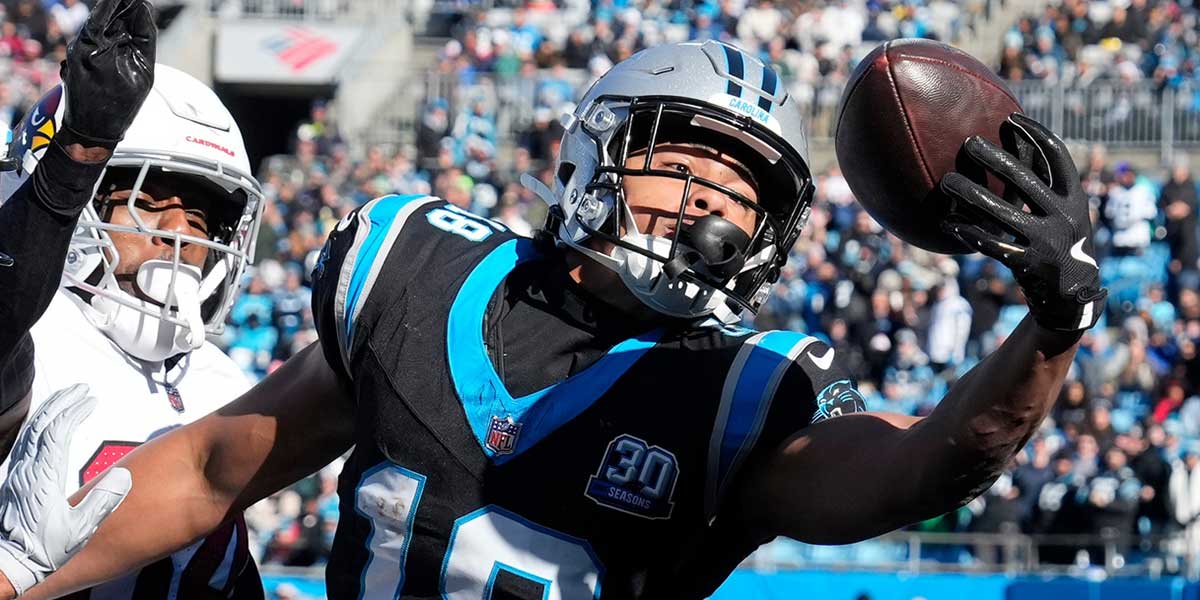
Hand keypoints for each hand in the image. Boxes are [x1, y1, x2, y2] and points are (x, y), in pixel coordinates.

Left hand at [0, 384, 130, 594]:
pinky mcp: (14, 478)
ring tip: (67, 398)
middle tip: (81, 388)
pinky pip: (25, 441)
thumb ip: (103, 502)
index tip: (91, 400)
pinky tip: (48, 423)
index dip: (74, 411)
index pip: (57, 432)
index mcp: (42, 478)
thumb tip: (124, 475)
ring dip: (49, 410)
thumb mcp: (80, 530)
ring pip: (30, 430)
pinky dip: (38, 425)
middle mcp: (26, 470)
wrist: (8, 563)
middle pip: (41, 424)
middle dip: (61, 401)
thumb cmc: (42, 550)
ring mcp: (17, 473)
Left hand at [58, 0, 155, 149]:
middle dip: (122, 5)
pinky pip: (95, 35)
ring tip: (133, 10)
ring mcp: (77, 48)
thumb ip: (144, 38)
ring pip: (101, 23)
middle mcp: (83, 43)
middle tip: (136, 2)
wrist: (91, 129)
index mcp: (99, 46)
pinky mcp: (75, 54)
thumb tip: (144, 10)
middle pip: (107, 14)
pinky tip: (120, 30)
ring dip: (116, 17)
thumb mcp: (144, 72)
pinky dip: (109, 30)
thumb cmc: (120, 105)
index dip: (125, 2)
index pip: (114, 11)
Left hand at [939, 113, 1106, 331]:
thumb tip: (1018, 150)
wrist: (1072, 298)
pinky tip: (948, 222)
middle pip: (1024, 179)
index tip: (1011, 118)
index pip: (1057, 156)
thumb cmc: (1061, 247)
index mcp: (1076, 199)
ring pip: (1000, 212)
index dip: (1035, 134)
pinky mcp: (1028, 264)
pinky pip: (991, 245)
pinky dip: (968, 232)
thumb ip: (1050, 190)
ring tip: (947, 181)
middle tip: (969, 142)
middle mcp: (1066, 217)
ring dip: (970, 194)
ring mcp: (1047, 241)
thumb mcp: (1067, 216)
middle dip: (994, 158)